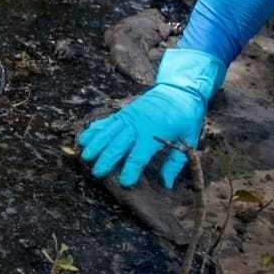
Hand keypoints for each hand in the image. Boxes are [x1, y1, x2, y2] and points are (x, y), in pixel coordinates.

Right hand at [77, 48, 224, 187]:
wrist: (179, 90)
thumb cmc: (186, 117)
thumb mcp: (188, 140)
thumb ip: (175, 163)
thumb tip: (166, 183)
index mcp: (154, 133)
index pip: (138, 155)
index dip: (130, 170)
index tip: (125, 183)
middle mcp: (137, 124)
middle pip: (117, 144)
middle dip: (106, 160)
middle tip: (97, 173)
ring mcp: (128, 116)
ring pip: (108, 132)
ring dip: (95, 144)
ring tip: (85, 157)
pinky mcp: (124, 112)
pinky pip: (106, 122)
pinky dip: (95, 130)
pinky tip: (84, 137)